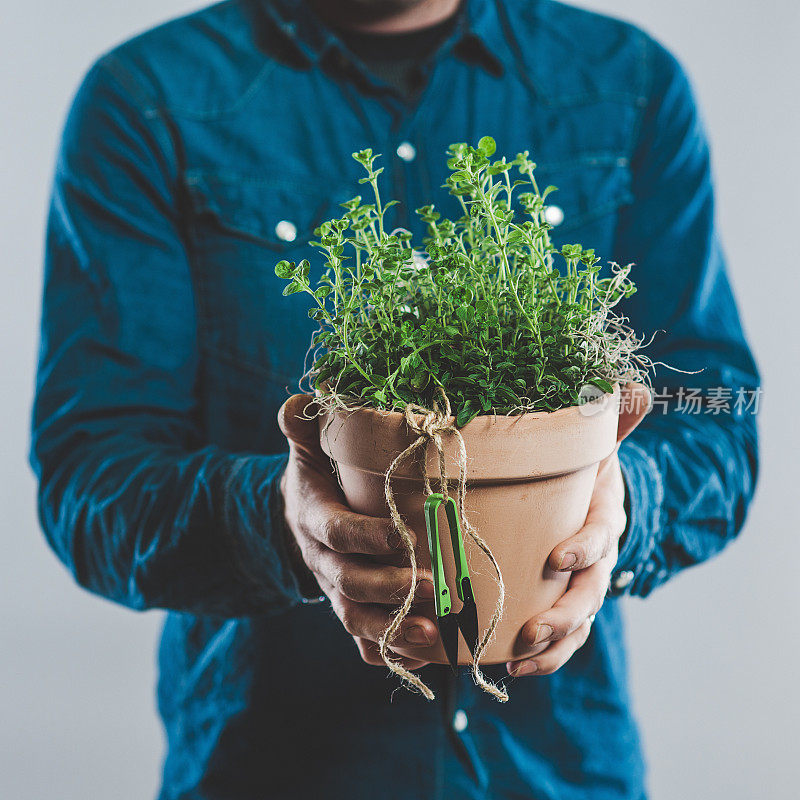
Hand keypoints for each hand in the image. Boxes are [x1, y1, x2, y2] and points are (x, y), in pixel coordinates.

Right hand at [278, 394, 438, 668]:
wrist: (302, 520)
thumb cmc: (318, 479)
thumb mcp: (306, 451)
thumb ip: (303, 428)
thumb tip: (297, 402)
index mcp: (314, 519)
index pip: (337, 532)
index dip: (367, 538)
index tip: (404, 536)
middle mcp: (324, 563)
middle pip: (351, 585)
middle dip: (391, 589)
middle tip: (435, 586)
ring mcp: (338, 592)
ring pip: (358, 620)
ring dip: (396, 630)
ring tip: (436, 636)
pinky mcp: (353, 610)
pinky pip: (365, 641)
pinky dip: (391, 652)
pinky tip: (426, 654)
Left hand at [507, 383, 650, 677]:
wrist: (580, 493)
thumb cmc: (579, 465)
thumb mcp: (591, 440)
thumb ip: (609, 418)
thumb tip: (637, 388)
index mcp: (602, 515)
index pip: (600, 534)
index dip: (584, 548)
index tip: (557, 559)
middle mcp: (597, 558)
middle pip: (589, 593)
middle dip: (563, 615)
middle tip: (532, 630)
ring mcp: (581, 585)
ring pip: (576, 625)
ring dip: (550, 647)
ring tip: (517, 661)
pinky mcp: (561, 602)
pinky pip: (560, 638)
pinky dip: (540, 656)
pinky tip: (508, 666)